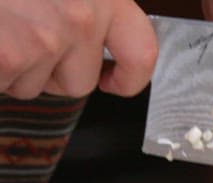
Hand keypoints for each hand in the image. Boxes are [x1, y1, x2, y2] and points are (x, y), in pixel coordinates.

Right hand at [0, 0, 157, 98]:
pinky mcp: (8, 56)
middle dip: (52, 71)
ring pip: (35, 86)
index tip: (114, 81)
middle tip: (23, 34)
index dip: (130, 78)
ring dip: (15, 68)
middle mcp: (81, 16)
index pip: (141, 52)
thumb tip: (96, 44)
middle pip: (80, 82)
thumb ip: (85, 3)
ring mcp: (43, 39)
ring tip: (1, 25)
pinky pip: (5, 85)